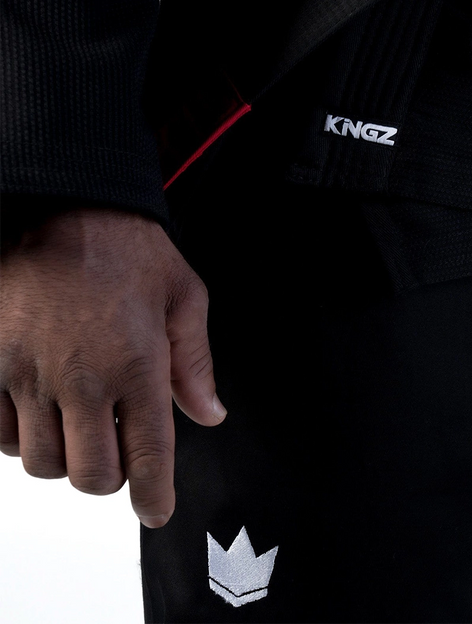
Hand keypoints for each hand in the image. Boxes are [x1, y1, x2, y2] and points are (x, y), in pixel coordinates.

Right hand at [0, 207, 225, 526]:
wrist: (61, 205)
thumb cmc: (124, 245)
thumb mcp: (183, 294)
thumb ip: (195, 363)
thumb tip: (209, 414)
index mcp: (136, 364)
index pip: (148, 458)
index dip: (155, 496)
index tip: (157, 509)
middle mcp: (81, 379)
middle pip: (91, 476)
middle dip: (112, 477)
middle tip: (122, 452)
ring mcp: (28, 375)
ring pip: (44, 463)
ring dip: (68, 455)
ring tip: (83, 422)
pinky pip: (0, 436)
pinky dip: (23, 437)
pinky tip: (43, 409)